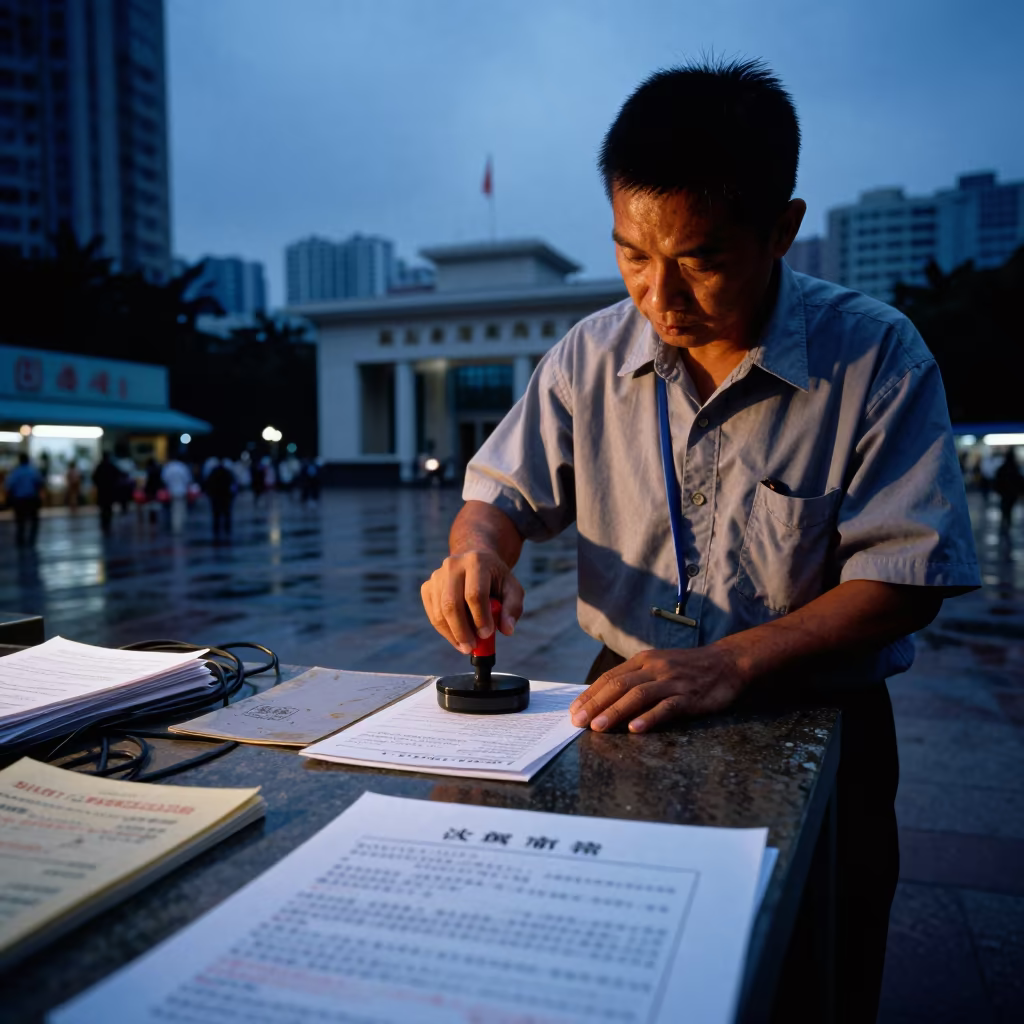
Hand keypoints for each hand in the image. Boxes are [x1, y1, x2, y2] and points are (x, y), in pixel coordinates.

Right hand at [421, 550, 523, 653]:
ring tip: (466, 646)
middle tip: (471, 648)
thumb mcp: (512, 590)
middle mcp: (453, 565)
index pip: (474, 594)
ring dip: (452, 634)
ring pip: (439, 612)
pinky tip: (457, 637)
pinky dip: (444, 630)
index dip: (480, 617)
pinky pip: (432, 614)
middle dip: (462, 630)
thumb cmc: (496, 580)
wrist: (476, 561)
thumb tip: (507, 630)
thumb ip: (513, 609)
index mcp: (476, 562)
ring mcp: (437, 576)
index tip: (487, 634)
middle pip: (451, 603)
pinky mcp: (427, 587)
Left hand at [569, 645, 747, 732]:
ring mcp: (672, 681)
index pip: (610, 677)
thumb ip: (635, 679)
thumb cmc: (688, 668)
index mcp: (643, 660)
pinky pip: (666, 707)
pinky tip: (635, 729)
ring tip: (597, 726)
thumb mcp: (658, 665)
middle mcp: (655, 668)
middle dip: (595, 704)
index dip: (590, 694)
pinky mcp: (689, 696)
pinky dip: (649, 718)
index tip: (574, 710)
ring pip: (638, 695)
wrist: (727, 662)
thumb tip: (605, 698)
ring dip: (615, 711)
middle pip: (619, 686)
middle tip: (577, 722)